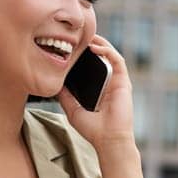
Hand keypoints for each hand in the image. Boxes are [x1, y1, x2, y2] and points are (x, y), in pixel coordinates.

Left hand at [57, 35, 135, 149]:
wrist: (108, 140)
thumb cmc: (94, 130)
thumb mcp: (73, 110)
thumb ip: (65, 97)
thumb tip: (54, 85)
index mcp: (101, 89)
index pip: (93, 66)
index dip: (84, 55)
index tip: (71, 47)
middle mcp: (110, 83)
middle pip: (102, 57)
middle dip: (92, 44)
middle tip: (78, 37)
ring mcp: (118, 81)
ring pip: (111, 55)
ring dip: (100, 44)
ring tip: (87, 37)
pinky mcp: (124, 82)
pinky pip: (117, 61)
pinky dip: (107, 51)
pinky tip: (95, 48)